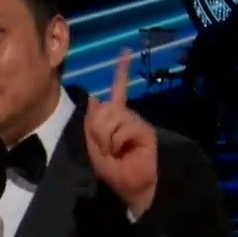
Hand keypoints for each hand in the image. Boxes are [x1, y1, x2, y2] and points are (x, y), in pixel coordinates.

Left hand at [86, 49, 157, 215]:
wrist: (127, 186)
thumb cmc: (111, 167)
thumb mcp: (94, 142)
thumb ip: (92, 121)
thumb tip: (94, 98)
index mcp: (116, 116)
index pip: (118, 89)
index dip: (121, 70)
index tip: (126, 50)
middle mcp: (128, 115)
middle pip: (105, 108)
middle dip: (97, 130)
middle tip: (103, 148)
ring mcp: (137, 122)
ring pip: (112, 117)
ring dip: (105, 138)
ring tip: (112, 152)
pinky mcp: (145, 131)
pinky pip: (123, 128)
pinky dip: (116, 142)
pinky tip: (122, 151)